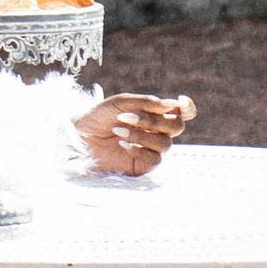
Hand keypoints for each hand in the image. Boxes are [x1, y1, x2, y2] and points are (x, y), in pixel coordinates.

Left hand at [75, 91, 193, 177]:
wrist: (78, 137)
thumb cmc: (99, 117)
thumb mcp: (120, 103)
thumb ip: (145, 102)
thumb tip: (170, 104)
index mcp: (154, 114)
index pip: (182, 112)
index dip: (188, 108)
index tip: (179, 102)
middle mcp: (156, 132)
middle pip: (177, 126)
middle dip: (154, 120)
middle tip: (128, 116)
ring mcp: (151, 149)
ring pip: (165, 143)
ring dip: (142, 134)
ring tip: (118, 130)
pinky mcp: (143, 166)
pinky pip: (154, 159)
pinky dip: (139, 148)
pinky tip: (122, 144)